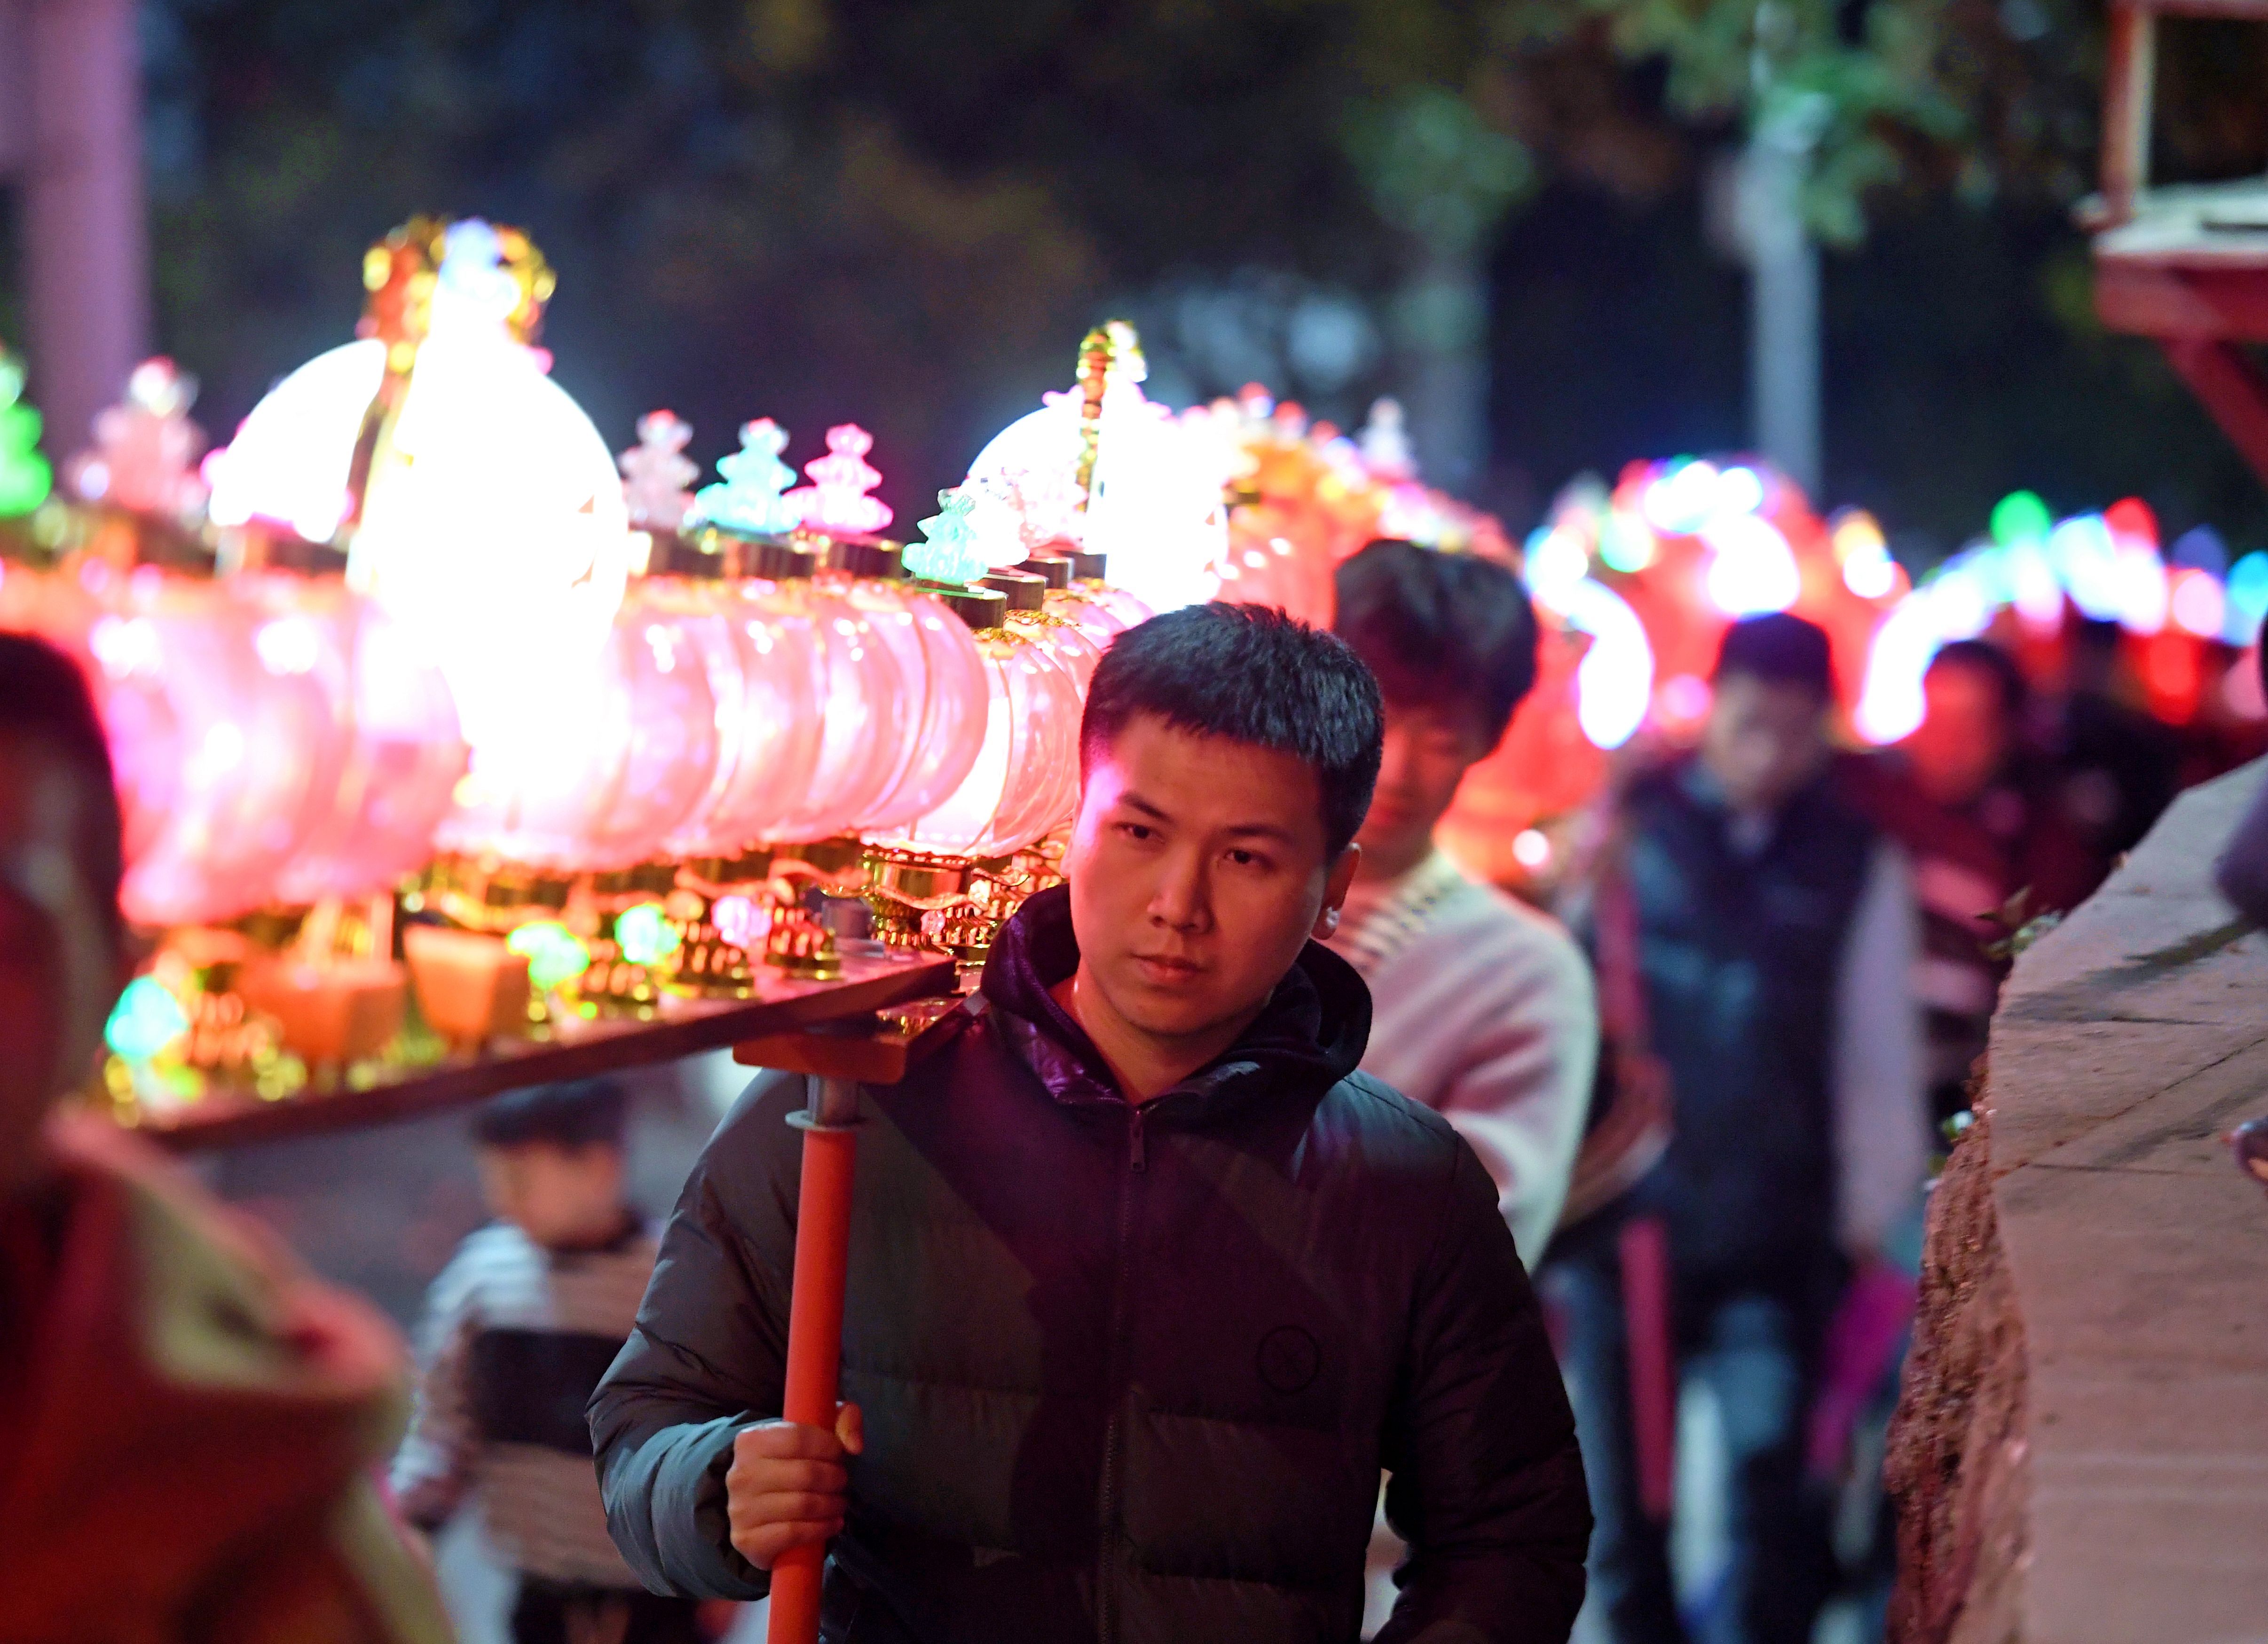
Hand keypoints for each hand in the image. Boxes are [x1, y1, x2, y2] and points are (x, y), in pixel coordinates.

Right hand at [725, 1402, 862, 1570]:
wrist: (755, 1507)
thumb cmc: (789, 1462)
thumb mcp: (815, 1430)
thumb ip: (843, 1419)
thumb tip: (854, 1445)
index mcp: (750, 1441)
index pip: (798, 1438)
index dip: (828, 1446)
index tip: (839, 1454)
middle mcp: (739, 1474)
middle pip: (805, 1474)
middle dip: (834, 1478)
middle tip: (841, 1482)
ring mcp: (740, 1509)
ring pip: (802, 1505)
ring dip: (831, 1505)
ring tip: (839, 1503)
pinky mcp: (747, 1540)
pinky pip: (794, 1533)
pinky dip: (821, 1529)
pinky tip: (832, 1524)